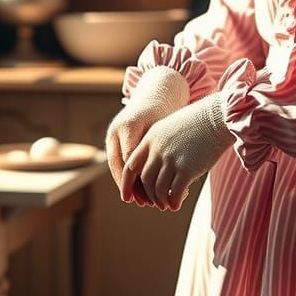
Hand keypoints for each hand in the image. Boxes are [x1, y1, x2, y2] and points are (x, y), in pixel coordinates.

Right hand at [105, 67, 188, 202]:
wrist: (156, 92)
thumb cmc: (169, 110)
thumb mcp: (170, 129)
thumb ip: (170, 150)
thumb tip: (183, 180)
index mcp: (131, 125)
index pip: (132, 159)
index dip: (142, 180)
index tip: (155, 194)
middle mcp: (117, 130)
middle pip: (121, 165)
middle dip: (132, 186)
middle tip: (145, 203)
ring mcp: (113, 134)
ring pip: (117, 166)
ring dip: (129, 185)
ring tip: (143, 201)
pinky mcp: (114, 139)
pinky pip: (120, 162)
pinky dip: (130, 176)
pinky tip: (141, 190)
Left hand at [121, 92, 233, 211]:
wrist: (219, 116)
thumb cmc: (198, 121)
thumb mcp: (171, 127)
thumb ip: (159, 144)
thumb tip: (156, 165)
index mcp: (151, 138)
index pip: (131, 166)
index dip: (127, 184)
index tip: (128, 196)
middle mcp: (157, 149)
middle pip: (144, 180)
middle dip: (148, 195)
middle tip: (156, 203)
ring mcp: (171, 159)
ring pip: (158, 189)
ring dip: (161, 201)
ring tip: (167, 205)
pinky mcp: (187, 169)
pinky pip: (174, 193)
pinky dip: (174, 201)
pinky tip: (177, 205)